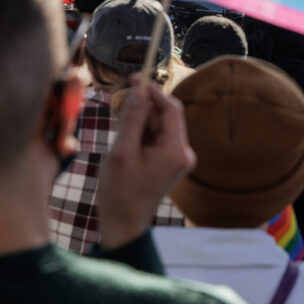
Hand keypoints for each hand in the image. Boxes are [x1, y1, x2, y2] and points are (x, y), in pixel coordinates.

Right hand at [97, 76, 195, 248]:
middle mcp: (184, 153)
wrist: (124, 224)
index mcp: (176, 150)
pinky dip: (143, 134)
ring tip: (120, 140)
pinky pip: (158, 138)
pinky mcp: (171, 163)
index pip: (171, 109)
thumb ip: (132, 119)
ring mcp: (179, 159)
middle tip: (120, 104)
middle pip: (167, 116)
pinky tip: (127, 146)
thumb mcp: (121, 151)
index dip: (153, 91)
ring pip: (161, 126)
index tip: (135, 79)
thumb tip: (139, 91)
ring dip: (141, 123)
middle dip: (145, 108)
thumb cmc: (119, 192)